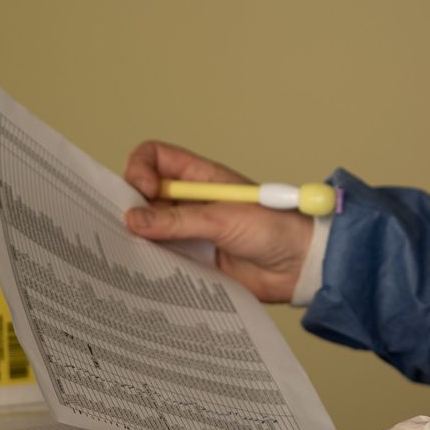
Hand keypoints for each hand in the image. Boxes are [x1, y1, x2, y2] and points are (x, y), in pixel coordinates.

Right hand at [123, 140, 312, 303]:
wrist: (300, 266)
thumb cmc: (277, 229)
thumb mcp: (223, 220)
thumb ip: (178, 221)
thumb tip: (133, 220)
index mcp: (201, 178)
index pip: (156, 158)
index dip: (141, 169)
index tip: (143, 191)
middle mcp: (191, 201)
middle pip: (144, 194)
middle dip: (131, 206)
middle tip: (129, 226)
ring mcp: (191, 231)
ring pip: (150, 228)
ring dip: (141, 238)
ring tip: (136, 251)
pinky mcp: (194, 259)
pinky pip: (163, 258)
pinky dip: (152, 262)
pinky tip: (149, 270)